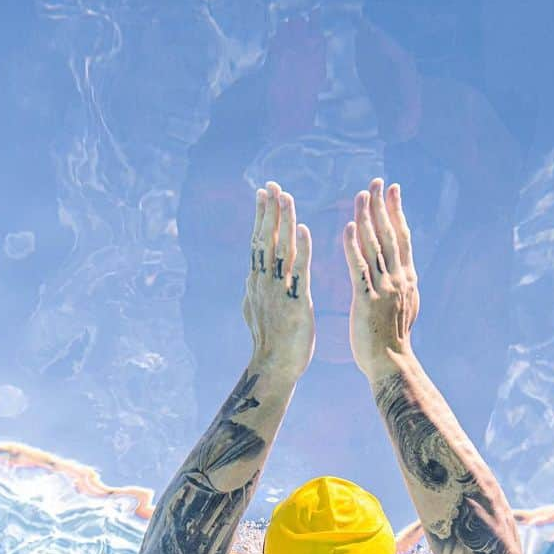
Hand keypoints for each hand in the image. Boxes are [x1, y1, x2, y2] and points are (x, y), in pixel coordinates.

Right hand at [242, 181, 314, 377]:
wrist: (274, 368)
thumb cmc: (270, 343)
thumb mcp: (256, 309)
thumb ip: (255, 288)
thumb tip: (250, 275)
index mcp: (257, 282)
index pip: (258, 241)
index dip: (261, 216)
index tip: (264, 193)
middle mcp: (264, 283)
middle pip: (265, 239)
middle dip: (270, 211)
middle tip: (273, 185)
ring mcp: (278, 292)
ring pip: (280, 250)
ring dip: (283, 222)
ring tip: (286, 198)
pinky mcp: (296, 304)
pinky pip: (299, 272)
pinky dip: (301, 250)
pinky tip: (303, 230)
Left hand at [343, 178, 418, 379]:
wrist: (391, 364)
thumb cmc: (393, 340)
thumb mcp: (404, 307)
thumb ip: (402, 285)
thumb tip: (404, 272)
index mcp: (407, 279)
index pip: (402, 238)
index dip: (396, 212)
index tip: (392, 190)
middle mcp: (399, 279)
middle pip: (390, 235)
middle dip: (383, 206)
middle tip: (377, 182)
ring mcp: (384, 289)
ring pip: (375, 247)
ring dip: (368, 219)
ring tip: (361, 196)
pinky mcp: (367, 300)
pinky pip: (360, 268)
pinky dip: (354, 247)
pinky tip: (349, 228)